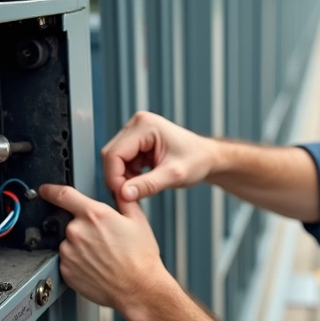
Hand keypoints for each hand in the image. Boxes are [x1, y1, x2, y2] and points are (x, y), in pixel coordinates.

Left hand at [38, 184, 173, 312]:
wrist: (138, 288)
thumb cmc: (140, 258)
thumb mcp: (138, 220)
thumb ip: (122, 199)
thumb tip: (117, 188)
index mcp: (93, 215)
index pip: (62, 195)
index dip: (50, 190)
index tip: (46, 190)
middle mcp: (77, 232)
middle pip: (71, 222)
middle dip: (83, 228)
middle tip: (103, 240)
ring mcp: (69, 253)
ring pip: (69, 243)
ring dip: (80, 246)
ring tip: (101, 256)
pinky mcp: (66, 271)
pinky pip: (68, 261)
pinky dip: (78, 262)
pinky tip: (95, 266)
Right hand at [102, 111, 218, 201]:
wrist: (208, 158)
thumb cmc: (197, 160)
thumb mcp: (173, 175)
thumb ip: (147, 185)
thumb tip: (123, 194)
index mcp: (144, 125)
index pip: (114, 153)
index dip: (114, 177)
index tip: (122, 195)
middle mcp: (137, 125)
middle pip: (110, 155)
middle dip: (117, 178)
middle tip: (130, 195)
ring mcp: (136, 132)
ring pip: (114, 160)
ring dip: (123, 178)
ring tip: (140, 189)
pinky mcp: (137, 142)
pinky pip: (122, 161)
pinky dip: (128, 175)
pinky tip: (141, 183)